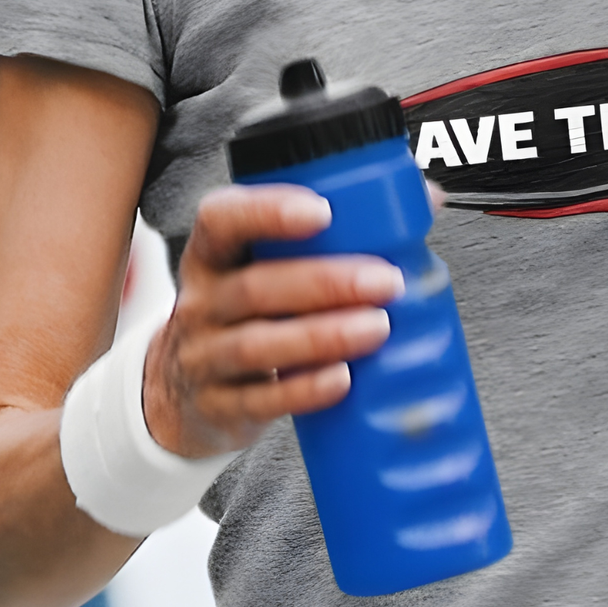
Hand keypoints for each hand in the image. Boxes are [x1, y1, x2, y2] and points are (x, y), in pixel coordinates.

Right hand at [143, 183, 399, 458]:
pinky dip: (304, 389)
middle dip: (324, 282)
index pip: (222, 220)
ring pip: (258, 345)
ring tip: (377, 327)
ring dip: (322, 335)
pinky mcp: (219, 407)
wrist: (184, 394)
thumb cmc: (246, 318)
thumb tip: (423, 199)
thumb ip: (332, 236)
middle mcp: (201, 303)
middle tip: (385, 281)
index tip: (323, 211)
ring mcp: (205, 358)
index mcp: (211, 257)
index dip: (267, 212)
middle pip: (254, 287)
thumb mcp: (264, 272)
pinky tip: (342, 379)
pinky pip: (260, 399)